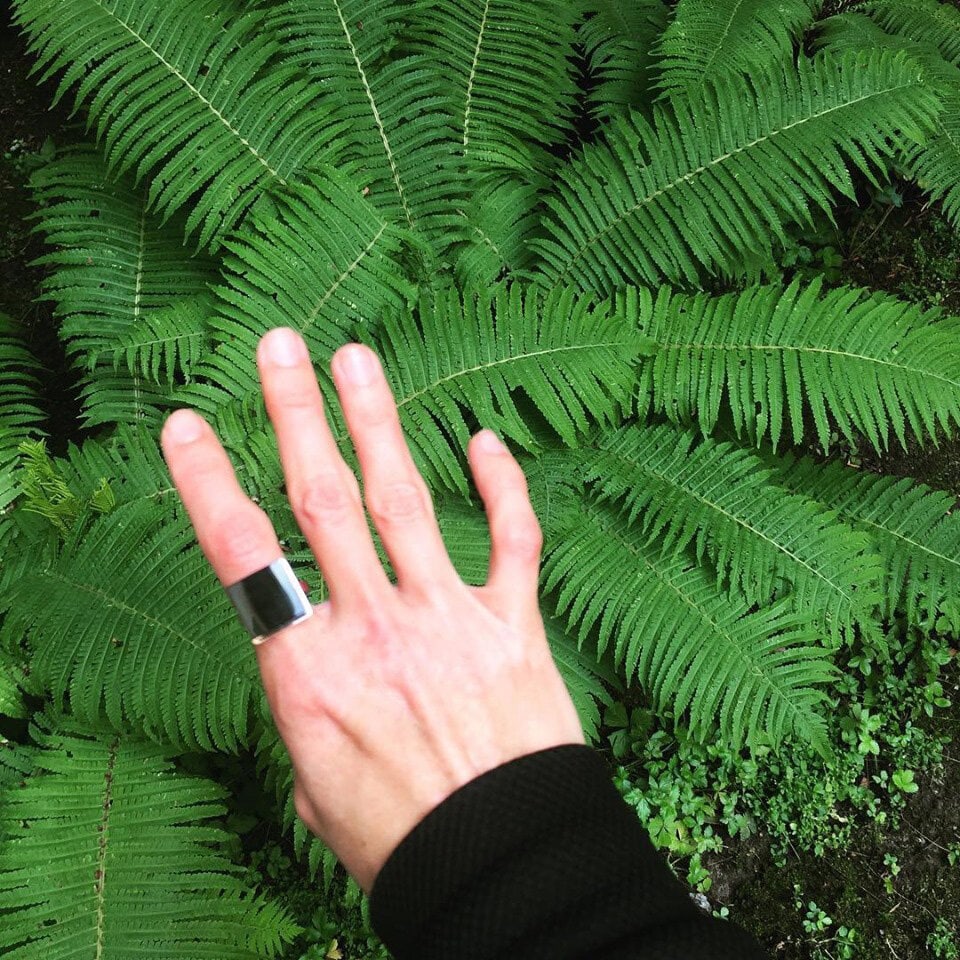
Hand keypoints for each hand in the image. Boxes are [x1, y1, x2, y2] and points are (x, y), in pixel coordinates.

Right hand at [160, 327, 585, 893]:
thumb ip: (312, 718)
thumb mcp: (318, 789)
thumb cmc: (402, 837)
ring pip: (403, 498)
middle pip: (323, 500)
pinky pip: (512, 537)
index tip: (186, 427)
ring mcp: (447, 617)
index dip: (208, 483)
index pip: (243, 556)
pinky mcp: (512, 623)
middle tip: (280, 347)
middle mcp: (373, 627)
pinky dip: (502, 484)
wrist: (501, 863)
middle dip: (295, 415)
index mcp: (309, 671)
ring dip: (377, 421)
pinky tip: (486, 439)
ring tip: (355, 359)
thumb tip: (316, 689)